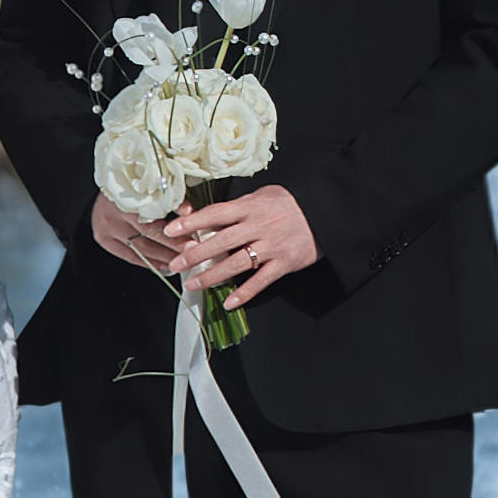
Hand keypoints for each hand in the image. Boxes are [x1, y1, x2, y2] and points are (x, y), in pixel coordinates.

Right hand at [87, 192, 219, 287]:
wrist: (109, 181)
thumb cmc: (135, 182)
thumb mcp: (154, 184)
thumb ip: (171, 198)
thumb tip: (188, 212)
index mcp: (125, 198)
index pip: (153, 222)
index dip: (174, 234)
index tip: (192, 243)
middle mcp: (113, 214)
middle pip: (146, 238)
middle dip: (171, 249)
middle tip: (190, 255)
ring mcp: (105, 228)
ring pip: (138, 250)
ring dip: (161, 259)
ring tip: (179, 263)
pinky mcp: (103, 238)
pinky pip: (128, 255)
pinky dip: (147, 262)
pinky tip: (162, 266)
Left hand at [184, 183, 319, 308]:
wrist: (326, 212)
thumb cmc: (290, 203)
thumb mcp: (263, 195)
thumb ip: (239, 206)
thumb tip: (210, 217)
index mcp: (250, 208)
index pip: (215, 214)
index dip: (191, 223)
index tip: (171, 231)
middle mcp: (258, 227)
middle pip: (220, 242)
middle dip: (195, 254)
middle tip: (176, 264)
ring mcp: (271, 247)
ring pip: (236, 264)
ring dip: (212, 276)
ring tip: (193, 284)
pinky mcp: (284, 263)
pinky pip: (261, 281)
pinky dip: (245, 293)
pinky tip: (229, 302)